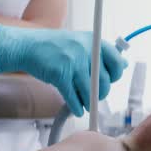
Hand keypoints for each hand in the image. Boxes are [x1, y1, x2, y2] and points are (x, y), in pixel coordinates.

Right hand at [0, 24, 127, 116]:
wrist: (26, 46)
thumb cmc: (55, 47)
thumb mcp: (81, 42)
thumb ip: (101, 53)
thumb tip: (123, 64)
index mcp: (93, 41)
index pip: (117, 61)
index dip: (115, 74)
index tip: (110, 80)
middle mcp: (86, 49)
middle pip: (105, 80)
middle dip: (102, 93)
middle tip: (96, 96)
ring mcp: (73, 62)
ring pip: (90, 91)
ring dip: (89, 102)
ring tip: (86, 104)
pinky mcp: (60, 74)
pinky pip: (74, 97)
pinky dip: (76, 106)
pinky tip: (77, 109)